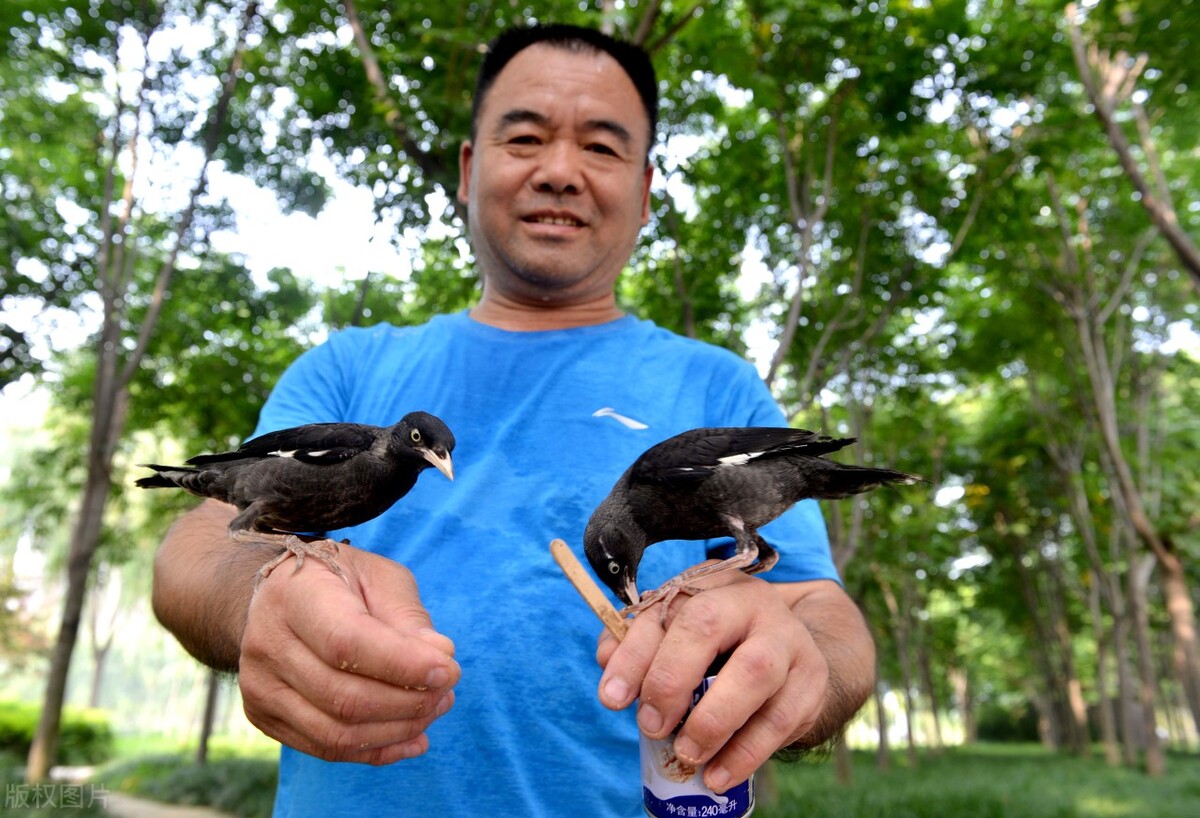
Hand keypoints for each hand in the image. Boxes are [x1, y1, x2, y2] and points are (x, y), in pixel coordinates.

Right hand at [239, 544, 460, 764]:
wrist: (280, 597)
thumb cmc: (341, 581)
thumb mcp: (380, 578)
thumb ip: (408, 619)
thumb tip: (441, 657)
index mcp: (293, 595)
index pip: (347, 643)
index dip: (403, 664)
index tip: (449, 670)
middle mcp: (266, 643)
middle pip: (344, 697)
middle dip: (409, 702)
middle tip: (447, 691)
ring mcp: (259, 686)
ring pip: (337, 733)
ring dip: (399, 729)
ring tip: (436, 708)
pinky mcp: (264, 717)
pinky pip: (326, 749)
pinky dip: (378, 751)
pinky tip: (415, 738)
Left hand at [596, 572, 847, 792]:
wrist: (790, 654)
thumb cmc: (719, 645)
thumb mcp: (677, 634)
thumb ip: (637, 646)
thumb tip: (609, 670)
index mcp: (711, 583)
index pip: (665, 608)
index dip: (634, 654)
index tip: (612, 697)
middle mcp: (752, 601)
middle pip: (708, 624)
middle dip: (671, 678)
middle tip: (651, 724)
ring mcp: (789, 639)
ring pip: (754, 673)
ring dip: (712, 721)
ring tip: (686, 754)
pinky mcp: (811, 682)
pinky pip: (780, 720)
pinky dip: (745, 753)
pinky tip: (717, 775)